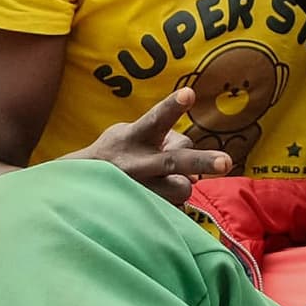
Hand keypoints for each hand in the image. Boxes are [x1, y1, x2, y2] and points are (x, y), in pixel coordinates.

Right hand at [78, 86, 234, 204]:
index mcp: (134, 137)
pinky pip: (177, 207)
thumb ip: (162, 137)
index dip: (173, 106)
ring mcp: (141, 190)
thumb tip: (191, 157)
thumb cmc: (114, 154)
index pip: (156, 118)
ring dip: (183, 183)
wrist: (79, 189)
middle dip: (202, 161)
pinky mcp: (144, 212)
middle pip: (175, 162)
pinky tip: (157, 196)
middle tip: (226, 162)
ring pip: (184, 187)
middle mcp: (138, 163)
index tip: (189, 93)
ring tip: (163, 180)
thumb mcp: (128, 133)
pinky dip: (173, 201)